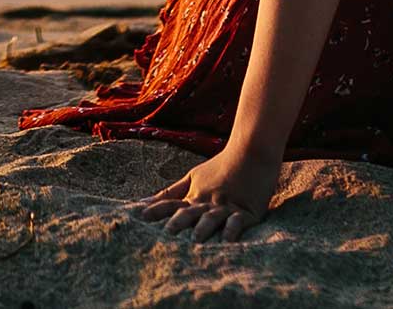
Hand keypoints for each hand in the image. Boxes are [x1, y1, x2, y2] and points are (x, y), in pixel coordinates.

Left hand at [130, 150, 278, 242]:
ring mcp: (227, 206)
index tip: (141, 217)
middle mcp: (209, 201)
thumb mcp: (194, 176)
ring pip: (213, 217)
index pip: (172, 203)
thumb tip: (142, 201)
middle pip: (191, 211)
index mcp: (195, 194)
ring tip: (196, 239)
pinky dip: (233, 229)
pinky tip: (227, 239)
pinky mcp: (248, 211)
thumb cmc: (220, 166)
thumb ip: (170, 192)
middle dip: (179, 222)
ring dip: (204, 227)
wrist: (252, 152)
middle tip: (168, 234)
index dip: (157, 210)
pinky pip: (238, 220)